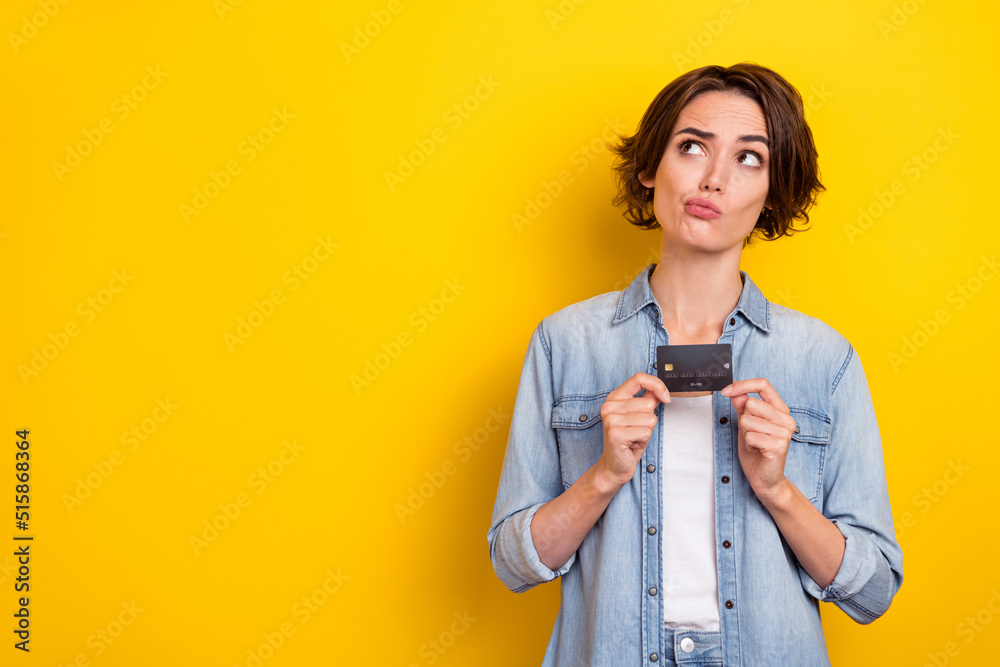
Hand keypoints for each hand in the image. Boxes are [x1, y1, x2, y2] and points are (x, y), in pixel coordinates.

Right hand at [598, 373, 669, 487]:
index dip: (657, 385)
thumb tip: (659, 391)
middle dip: (649, 419)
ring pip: (649, 418)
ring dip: (647, 431)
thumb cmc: (628, 441)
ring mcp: (611, 420)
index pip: (639, 378)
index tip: (665, 397)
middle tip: (637, 429)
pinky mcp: (615, 434)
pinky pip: (645, 432)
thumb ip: (647, 400)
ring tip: (634, 437)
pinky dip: (644, 440)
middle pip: (648, 403)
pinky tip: (632, 444)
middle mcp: (610, 406)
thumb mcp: (638, 417)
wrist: (614, 465)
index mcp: (614, 397)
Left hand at [721, 378, 796, 501]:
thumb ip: (742, 406)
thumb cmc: (757, 451)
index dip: (742, 385)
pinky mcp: (779, 445)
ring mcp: (784, 432)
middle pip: (751, 403)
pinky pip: (750, 436)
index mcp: (780, 409)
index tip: (725, 391)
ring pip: (747, 419)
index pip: (763, 384)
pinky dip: (748, 443)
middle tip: (752, 434)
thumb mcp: (746, 424)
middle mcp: (787, 418)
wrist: (765, 478)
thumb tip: (735, 389)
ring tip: (755, 443)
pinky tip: (757, 450)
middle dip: (743, 419)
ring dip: (745, 433)